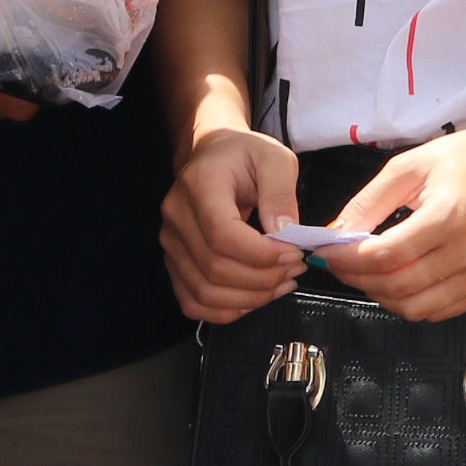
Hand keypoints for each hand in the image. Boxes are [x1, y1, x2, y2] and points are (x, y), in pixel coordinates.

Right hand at [164, 124, 302, 322]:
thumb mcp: (273, 159)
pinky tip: (254, 299)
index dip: (261, 255)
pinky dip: (225, 311)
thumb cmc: (244, 155)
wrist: (212, 154)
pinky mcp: (174, 262)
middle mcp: (176, 216)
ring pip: (204, 292)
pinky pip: (192, 302)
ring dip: (249, 299)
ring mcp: (171, 243)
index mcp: (199, 185)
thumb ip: (280, 192)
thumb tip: (284, 233)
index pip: (222, 236)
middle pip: (214, 269)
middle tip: (295, 269)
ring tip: (281, 284)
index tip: (294, 253)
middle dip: (263, 279)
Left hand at [324, 127, 465, 322]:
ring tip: (365, 274)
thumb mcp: (409, 166)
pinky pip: (439, 310)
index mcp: (450, 216)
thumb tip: (335, 234)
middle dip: (357, 279)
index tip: (325, 252)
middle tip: (339, 264)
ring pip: (416, 308)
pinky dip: (410, 303)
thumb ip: (369, 202)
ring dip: (381, 296)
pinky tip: (397, 281)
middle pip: (398, 287)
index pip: (385, 256)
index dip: (347, 259)